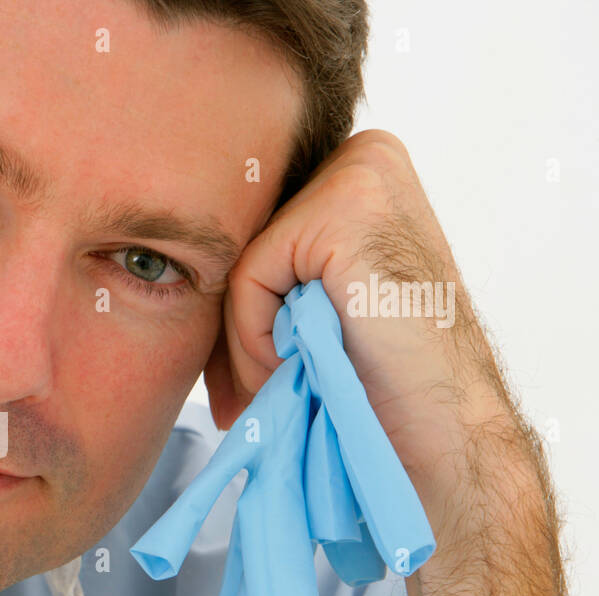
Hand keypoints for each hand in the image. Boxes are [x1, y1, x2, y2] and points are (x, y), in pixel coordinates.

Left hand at [204, 129, 508, 527]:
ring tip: (292, 377)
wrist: (438, 435)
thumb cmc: (375, 384)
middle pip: (239, 245)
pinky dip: (258, 337)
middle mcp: (362, 156)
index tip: (242, 378)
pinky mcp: (345, 208)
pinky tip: (303, 362)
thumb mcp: (306, 315)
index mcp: (356, 171)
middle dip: (233, 328)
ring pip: (238, 264)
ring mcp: (359, 173)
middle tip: (249, 391)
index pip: (251, 235)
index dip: (238, 313)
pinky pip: (248, 279)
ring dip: (248, 341)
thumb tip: (160, 274)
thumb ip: (258, 282)